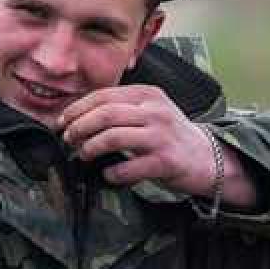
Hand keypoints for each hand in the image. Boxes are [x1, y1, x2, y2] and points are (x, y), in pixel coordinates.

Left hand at [58, 85, 257, 208]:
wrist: (207, 157)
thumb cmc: (169, 135)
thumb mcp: (149, 111)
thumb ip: (121, 109)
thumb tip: (77, 116)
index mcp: (147, 94)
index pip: (103, 96)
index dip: (77, 109)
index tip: (62, 122)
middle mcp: (155, 111)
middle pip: (105, 114)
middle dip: (79, 127)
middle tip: (68, 140)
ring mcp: (161, 136)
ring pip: (113, 137)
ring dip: (90, 148)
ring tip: (83, 155)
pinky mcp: (166, 161)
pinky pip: (129, 167)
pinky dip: (112, 173)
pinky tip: (108, 174)